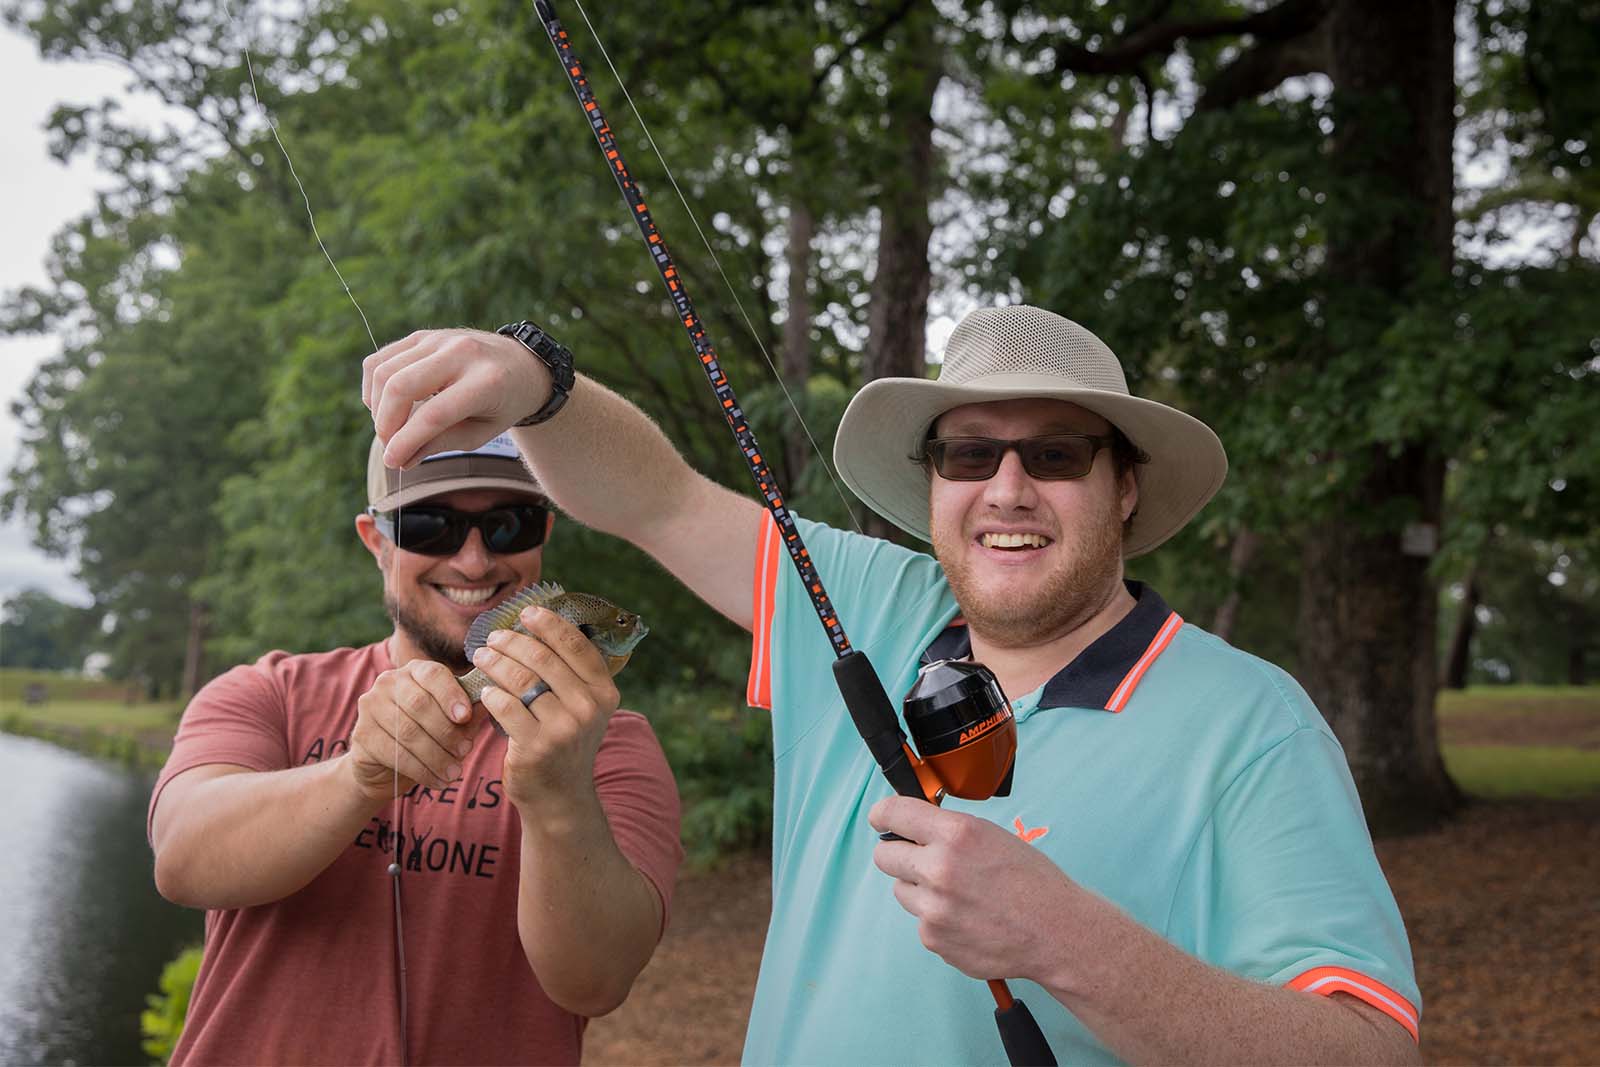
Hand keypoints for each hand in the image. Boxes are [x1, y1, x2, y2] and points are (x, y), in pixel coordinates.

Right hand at [348, 659, 478, 801]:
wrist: (387, 767)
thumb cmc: (428, 737)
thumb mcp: (453, 723)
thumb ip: (471, 711)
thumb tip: (494, 700)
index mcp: (415, 672)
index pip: (433, 674)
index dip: (450, 694)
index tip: (465, 716)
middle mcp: (389, 682)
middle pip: (420, 704)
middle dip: (446, 732)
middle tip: (464, 752)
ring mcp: (370, 707)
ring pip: (408, 732)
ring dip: (436, 756)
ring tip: (454, 772)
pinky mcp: (361, 735)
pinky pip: (395, 753)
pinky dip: (420, 770)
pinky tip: (436, 780)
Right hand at [362, 328, 552, 467]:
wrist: (520, 365)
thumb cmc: (502, 404)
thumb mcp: (483, 432)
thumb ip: (442, 443)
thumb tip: (400, 459)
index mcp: (487, 381)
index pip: (434, 414)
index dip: (406, 441)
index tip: (392, 461)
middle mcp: (462, 352)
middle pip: (401, 386)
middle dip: (386, 424)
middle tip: (391, 447)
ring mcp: (439, 338)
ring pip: (384, 371)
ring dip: (377, 407)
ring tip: (391, 429)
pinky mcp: (422, 335)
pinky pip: (380, 358)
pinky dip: (373, 386)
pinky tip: (385, 406)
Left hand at [467, 605, 620, 813]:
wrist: (560, 796)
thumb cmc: (565, 742)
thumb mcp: (583, 708)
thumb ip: (571, 674)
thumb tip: (540, 626)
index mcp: (604, 692)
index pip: (576, 645)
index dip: (550, 623)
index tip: (527, 612)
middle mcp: (588, 708)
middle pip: (543, 658)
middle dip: (513, 642)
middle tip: (493, 638)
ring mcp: (563, 728)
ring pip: (521, 680)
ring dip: (496, 663)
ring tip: (482, 656)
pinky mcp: (536, 746)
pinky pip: (506, 707)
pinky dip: (492, 695)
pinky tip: (485, 691)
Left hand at [869, 796, 1091, 982]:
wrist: (1056, 931)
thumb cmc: (1032, 882)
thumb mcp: (992, 836)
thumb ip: (948, 830)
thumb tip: (914, 827)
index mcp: (956, 834)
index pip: (892, 814)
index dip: (883, 815)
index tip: (881, 819)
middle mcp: (939, 869)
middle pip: (883, 855)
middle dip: (898, 853)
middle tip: (918, 857)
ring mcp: (933, 908)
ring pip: (901, 889)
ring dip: (920, 889)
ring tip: (959, 893)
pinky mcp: (934, 938)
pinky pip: (920, 920)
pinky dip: (937, 918)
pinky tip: (967, 917)